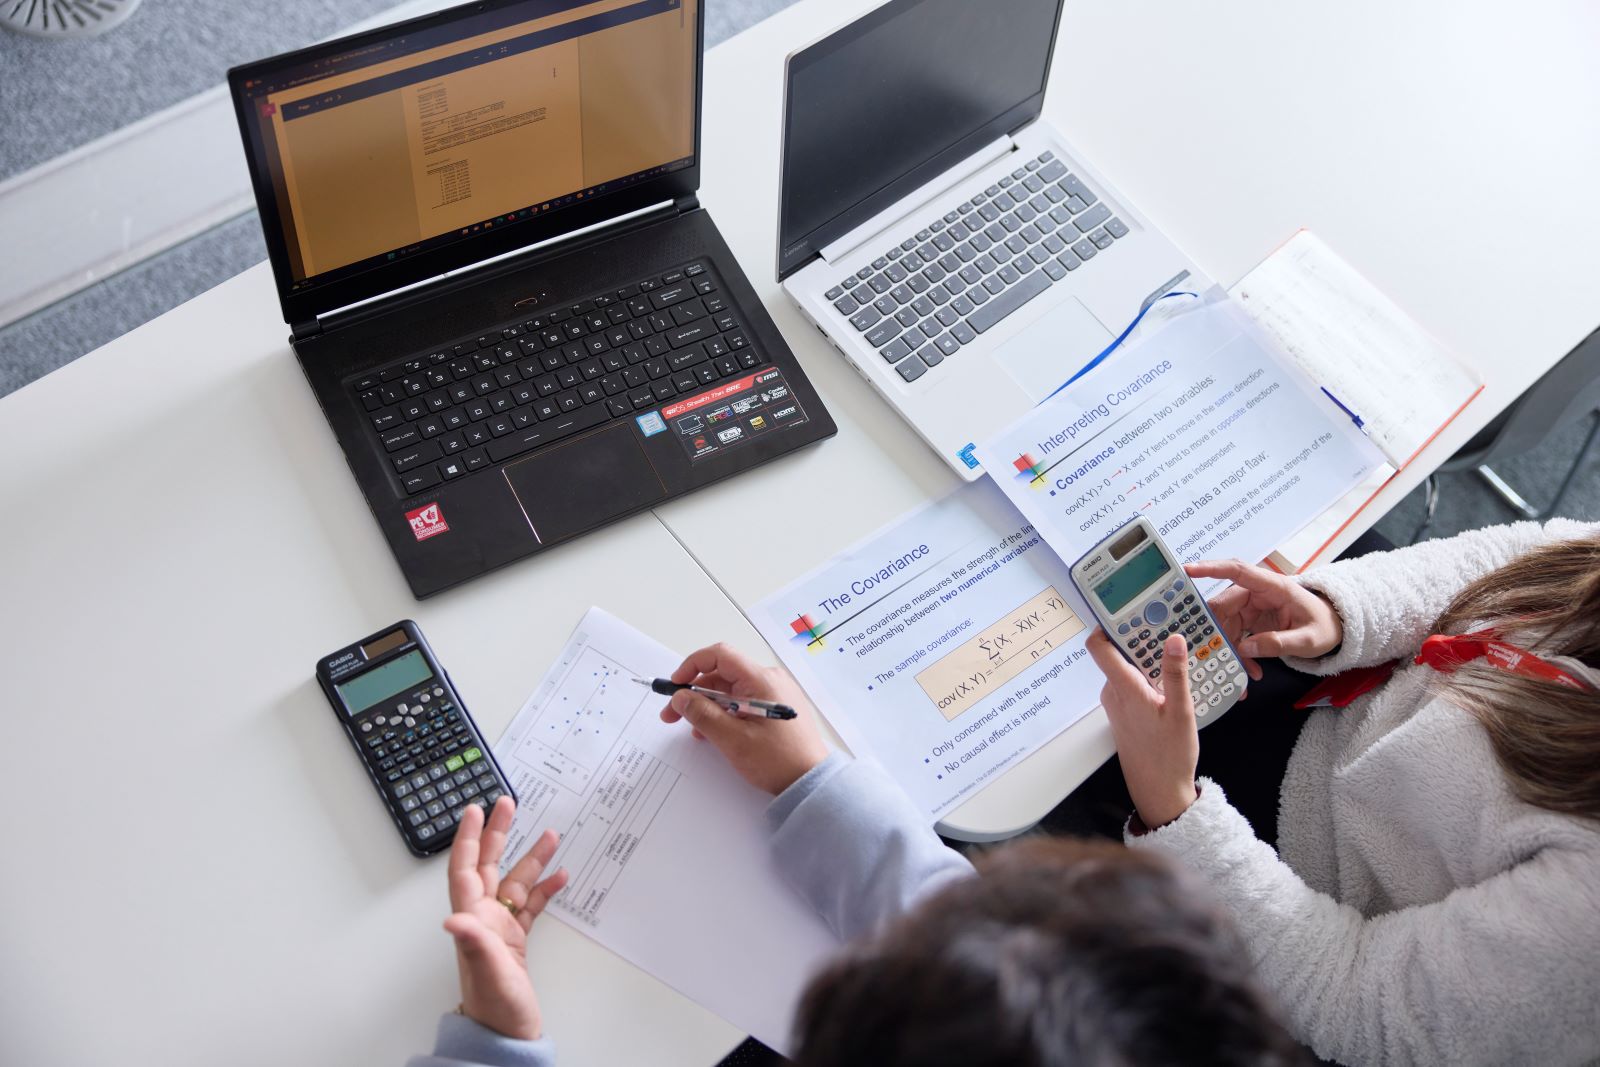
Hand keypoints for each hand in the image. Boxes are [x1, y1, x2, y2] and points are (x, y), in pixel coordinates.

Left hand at [443, 796, 568, 1040]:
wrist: (505, 1037)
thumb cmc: (494, 1008)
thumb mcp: (487, 972)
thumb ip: (474, 943)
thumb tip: (453, 919)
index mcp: (473, 920)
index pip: (466, 869)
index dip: (470, 838)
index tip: (476, 810)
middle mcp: (484, 919)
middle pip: (489, 866)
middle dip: (499, 834)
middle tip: (507, 804)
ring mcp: (501, 928)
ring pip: (517, 882)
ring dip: (533, 858)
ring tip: (551, 835)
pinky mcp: (517, 940)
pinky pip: (533, 905)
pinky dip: (546, 889)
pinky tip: (560, 876)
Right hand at [658, 643, 829, 794]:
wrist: (810, 781)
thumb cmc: (777, 760)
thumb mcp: (733, 739)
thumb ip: (702, 715)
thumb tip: (680, 698)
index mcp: (761, 679)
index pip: (720, 655)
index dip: (692, 666)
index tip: (675, 686)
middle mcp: (769, 679)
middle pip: (722, 675)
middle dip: (694, 693)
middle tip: (672, 715)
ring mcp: (774, 693)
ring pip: (731, 690)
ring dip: (708, 706)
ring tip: (694, 730)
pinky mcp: (776, 707)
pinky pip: (743, 701)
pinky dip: (725, 713)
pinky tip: (714, 732)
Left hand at [1086, 628, 1198, 828]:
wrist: (1160, 792)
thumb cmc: (1170, 755)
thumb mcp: (1181, 711)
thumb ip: (1176, 673)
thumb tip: (1173, 638)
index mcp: (1123, 688)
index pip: (1099, 646)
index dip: (1108, 624)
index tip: (1129, 609)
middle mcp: (1114, 693)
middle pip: (1119, 652)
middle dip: (1141, 638)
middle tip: (1168, 626)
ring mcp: (1117, 703)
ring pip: (1128, 669)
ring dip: (1148, 659)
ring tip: (1176, 651)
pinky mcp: (1124, 713)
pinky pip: (1133, 685)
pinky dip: (1149, 677)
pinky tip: (1172, 681)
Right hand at [1185, 559, 1343, 679]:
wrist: (1332, 629)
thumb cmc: (1323, 627)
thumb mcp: (1308, 640)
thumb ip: (1278, 644)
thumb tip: (1245, 648)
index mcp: (1272, 587)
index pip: (1238, 571)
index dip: (1212, 568)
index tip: (1188, 570)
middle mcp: (1256, 593)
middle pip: (1224, 606)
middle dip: (1216, 631)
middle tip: (1214, 654)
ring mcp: (1250, 607)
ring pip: (1225, 625)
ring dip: (1228, 649)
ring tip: (1242, 672)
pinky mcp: (1248, 621)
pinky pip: (1233, 636)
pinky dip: (1238, 654)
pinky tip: (1249, 671)